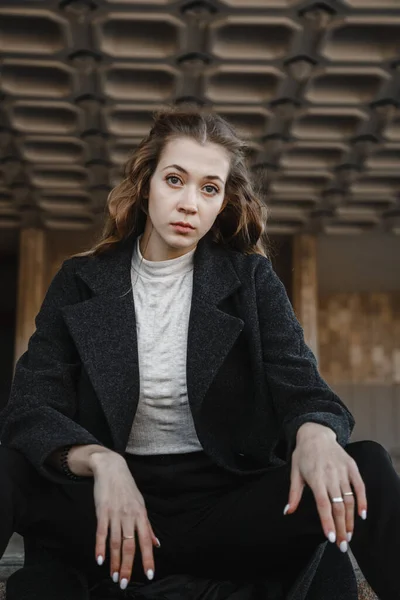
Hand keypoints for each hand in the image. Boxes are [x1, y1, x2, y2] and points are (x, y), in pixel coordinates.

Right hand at [90, 451, 159, 588]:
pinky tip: (99, 560)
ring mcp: (115, 514)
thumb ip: (147, 526)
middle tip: (124, 583)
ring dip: (114, 561)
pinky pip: (101, 532)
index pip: (146, 540)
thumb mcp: (141, 504)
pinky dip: (100, 547)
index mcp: (141, 515)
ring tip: (114, 576)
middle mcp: (129, 516)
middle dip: (128, 566)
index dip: (148, 558)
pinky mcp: (102, 511)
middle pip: (129, 545)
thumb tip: (157, 543)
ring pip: (115, 542)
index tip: (150, 574)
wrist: (111, 468)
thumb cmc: (127, 488)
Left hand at [284, 423, 366, 551]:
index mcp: (315, 478)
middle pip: (338, 506)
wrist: (316, 433)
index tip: (330, 538)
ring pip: (349, 500)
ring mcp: (342, 471)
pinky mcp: (352, 467)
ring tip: (349, 535)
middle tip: (342, 545)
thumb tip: (287, 512)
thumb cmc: (303, 454)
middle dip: (341, 527)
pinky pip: (360, 486)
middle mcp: (330, 475)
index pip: (323, 504)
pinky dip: (362, 501)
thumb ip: (294, 493)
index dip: (327, 522)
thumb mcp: (294, 472)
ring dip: (350, 519)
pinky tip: (362, 515)